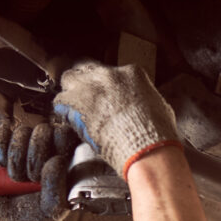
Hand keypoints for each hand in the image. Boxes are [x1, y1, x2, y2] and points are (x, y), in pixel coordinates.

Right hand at [0, 118, 76, 220]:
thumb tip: (56, 161)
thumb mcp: (51, 211)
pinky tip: (1, 165)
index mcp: (63, 164)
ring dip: (16, 158)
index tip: (49, 165)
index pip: (67, 136)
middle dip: (34, 157)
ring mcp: (22, 148)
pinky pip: (0, 134)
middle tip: (30, 178)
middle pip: (44, 130)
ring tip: (16, 179)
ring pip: (22, 131)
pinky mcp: (0, 149)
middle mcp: (45, 152)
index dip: (58, 146)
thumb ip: (57, 188)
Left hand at [53, 63, 178, 177]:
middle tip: (87, 102)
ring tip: (75, 110)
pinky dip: (64, 110)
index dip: (107, 87)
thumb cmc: (157, 134)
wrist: (147, 149)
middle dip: (86, 85)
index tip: (107, 97)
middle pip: (87, 71)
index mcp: (132, 74)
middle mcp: (110, 75)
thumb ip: (144, 100)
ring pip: (70, 80)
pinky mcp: (77, 103)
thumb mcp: (159, 108)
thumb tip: (142, 107)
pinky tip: (69, 119)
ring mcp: (91, 87)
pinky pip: (61, 100)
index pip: (111, 73)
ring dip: (72, 94)